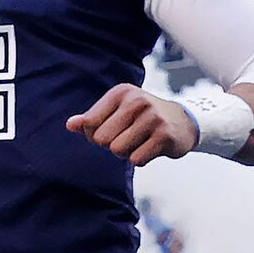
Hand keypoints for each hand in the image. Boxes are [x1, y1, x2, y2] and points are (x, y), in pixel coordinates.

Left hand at [66, 84, 200, 165]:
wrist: (183, 122)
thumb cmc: (142, 117)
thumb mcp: (117, 111)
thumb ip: (91, 119)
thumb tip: (70, 125)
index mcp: (121, 92)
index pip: (89, 123)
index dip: (94, 135)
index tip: (110, 131)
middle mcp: (137, 101)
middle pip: (102, 139)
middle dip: (111, 145)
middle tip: (128, 138)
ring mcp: (153, 117)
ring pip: (118, 150)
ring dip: (126, 153)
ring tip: (139, 142)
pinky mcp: (164, 136)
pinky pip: (136, 159)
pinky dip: (140, 159)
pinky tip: (151, 148)